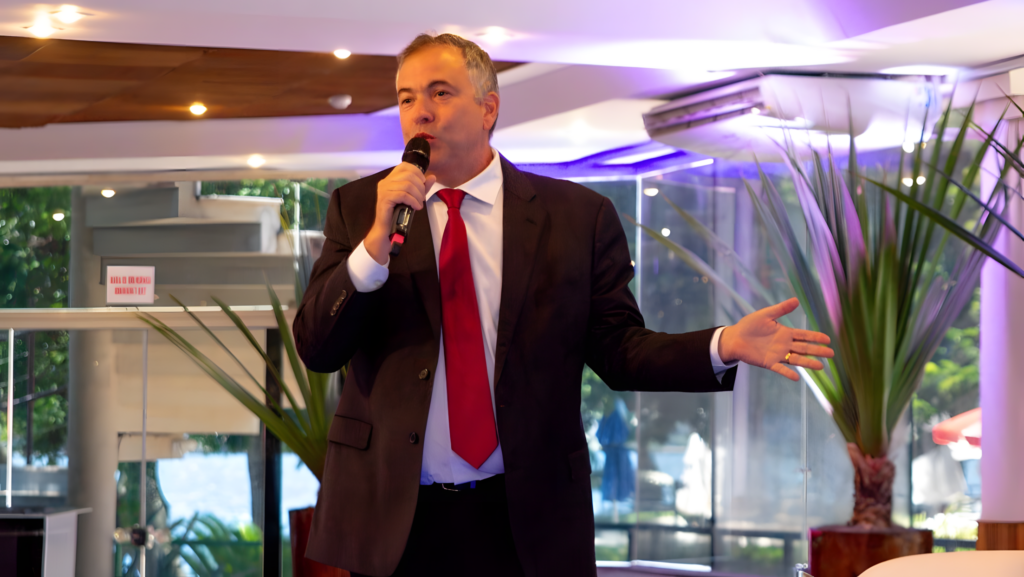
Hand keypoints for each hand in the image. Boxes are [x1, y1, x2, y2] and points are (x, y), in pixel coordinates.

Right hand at [364, 163, 436, 263]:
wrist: (386, 230)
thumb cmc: (398, 213)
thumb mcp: (413, 198)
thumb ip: (422, 187)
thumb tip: (432, 177)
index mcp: (390, 178)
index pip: (405, 166)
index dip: (418, 173)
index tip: (423, 184)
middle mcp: (385, 181)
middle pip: (409, 175)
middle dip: (420, 186)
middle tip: (422, 198)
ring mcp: (384, 189)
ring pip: (407, 185)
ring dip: (418, 195)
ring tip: (419, 203)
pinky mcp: (385, 199)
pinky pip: (403, 195)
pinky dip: (413, 201)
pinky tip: (416, 207)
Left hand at [718, 297, 833, 380]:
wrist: (735, 338)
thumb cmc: (749, 325)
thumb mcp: (766, 314)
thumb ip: (781, 309)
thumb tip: (796, 300)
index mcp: (785, 333)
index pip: (804, 335)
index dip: (816, 337)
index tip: (828, 339)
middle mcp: (784, 345)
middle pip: (804, 348)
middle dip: (818, 351)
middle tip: (831, 354)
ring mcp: (777, 354)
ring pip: (796, 359)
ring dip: (808, 363)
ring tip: (821, 367)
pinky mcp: (768, 363)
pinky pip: (780, 369)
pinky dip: (788, 373)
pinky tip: (797, 378)